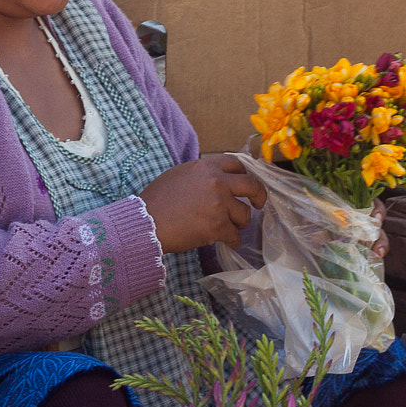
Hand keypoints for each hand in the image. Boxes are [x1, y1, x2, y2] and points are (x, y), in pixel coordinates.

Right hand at [140, 154, 265, 252]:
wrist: (146, 222)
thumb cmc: (157, 199)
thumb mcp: (180, 175)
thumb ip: (202, 174)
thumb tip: (219, 179)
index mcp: (207, 167)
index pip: (237, 164)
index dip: (245, 175)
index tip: (247, 185)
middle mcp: (217, 182)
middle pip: (252, 186)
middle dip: (259, 196)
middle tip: (258, 204)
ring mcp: (219, 204)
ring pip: (244, 215)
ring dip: (238, 223)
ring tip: (227, 228)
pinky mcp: (218, 226)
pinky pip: (235, 236)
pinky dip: (232, 241)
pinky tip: (226, 242)